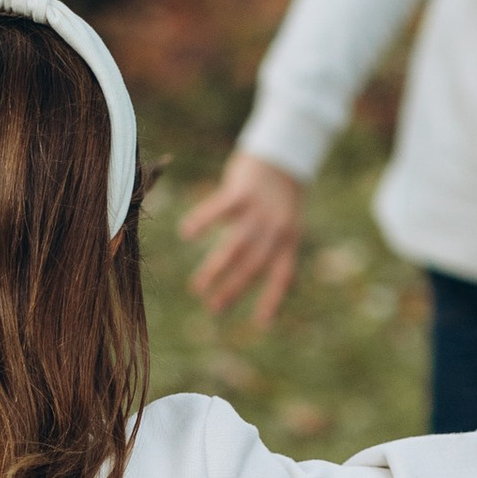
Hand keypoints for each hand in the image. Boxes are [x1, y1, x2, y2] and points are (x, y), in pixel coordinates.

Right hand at [181, 150, 306, 326]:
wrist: (282, 152)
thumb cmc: (279, 192)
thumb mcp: (286, 220)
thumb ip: (272, 244)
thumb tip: (248, 271)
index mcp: (289, 238)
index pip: (282, 275)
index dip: (272, 300)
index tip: (260, 325)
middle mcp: (276, 228)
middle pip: (253, 266)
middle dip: (233, 290)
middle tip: (214, 308)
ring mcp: (259, 210)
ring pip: (235, 246)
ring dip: (216, 269)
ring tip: (198, 287)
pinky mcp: (241, 192)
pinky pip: (218, 210)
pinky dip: (202, 222)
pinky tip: (186, 233)